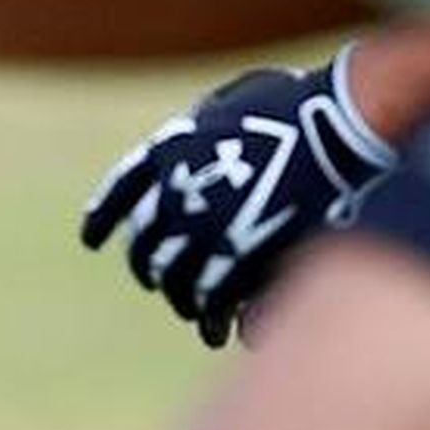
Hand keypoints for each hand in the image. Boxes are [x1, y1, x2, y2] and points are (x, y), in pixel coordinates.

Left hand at [80, 51, 394, 345]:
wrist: (338, 123)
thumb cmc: (297, 102)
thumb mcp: (232, 99)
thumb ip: (205, 121)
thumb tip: (196, 127)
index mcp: (166, 154)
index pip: (117, 196)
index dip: (101, 221)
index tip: (91, 241)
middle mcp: (174, 193)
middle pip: (147, 248)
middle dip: (150, 270)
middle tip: (157, 283)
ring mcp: (205, 227)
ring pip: (178, 281)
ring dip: (184, 301)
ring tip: (196, 315)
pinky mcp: (242, 257)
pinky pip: (216, 299)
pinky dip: (216, 318)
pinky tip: (222, 329)